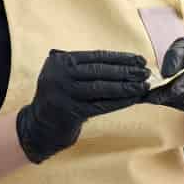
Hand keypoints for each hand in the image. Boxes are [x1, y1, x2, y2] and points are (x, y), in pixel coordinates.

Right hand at [16, 48, 149, 164]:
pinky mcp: (71, 112)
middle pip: (101, 71)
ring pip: (102, 88)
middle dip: (126, 71)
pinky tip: (133, 98)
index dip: (120, 58)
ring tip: (143, 85)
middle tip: (145, 71)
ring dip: (126, 86)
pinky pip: (101, 105)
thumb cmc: (59, 98)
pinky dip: (119, 101)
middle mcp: (61, 75)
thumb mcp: (65, 75)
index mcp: (61, 61)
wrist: (38, 127)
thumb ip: (85, 67)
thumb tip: (124, 65)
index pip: (96, 56)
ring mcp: (65, 93)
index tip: (138, 59)